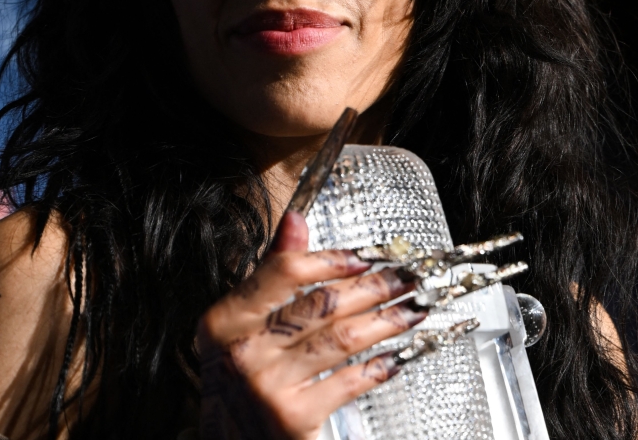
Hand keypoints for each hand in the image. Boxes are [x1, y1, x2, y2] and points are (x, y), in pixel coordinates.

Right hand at [196, 211, 426, 439]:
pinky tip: (396, 356)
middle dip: (375, 286)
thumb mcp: (243, 326)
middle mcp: (242, 351)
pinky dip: (378, 366)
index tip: (366, 257)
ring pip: (343, 338)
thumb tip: (296, 220)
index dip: (332, 259)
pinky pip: (350, 381)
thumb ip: (271, 273)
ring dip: (387, 321)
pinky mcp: (293, 417)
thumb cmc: (242, 381)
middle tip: (407, 277)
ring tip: (413, 310)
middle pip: (323, 303)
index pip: (285, 271)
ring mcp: (267, 385)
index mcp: (225, 320)